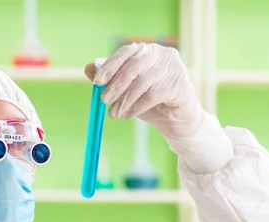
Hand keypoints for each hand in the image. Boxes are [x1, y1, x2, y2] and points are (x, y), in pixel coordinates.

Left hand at [84, 43, 233, 173]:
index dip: (110, 66)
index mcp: (149, 51)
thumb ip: (110, 80)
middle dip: (116, 85)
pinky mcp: (180, 85)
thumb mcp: (127, 93)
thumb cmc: (152, 105)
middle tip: (104, 101)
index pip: (127, 52)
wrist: (177, 123)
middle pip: (134, 65)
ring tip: (114, 114)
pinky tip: (128, 115)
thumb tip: (88, 69)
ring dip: (124, 100)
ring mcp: (174, 69)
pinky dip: (137, 107)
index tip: (97, 82)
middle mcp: (163, 55)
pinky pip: (152, 95)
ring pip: (142, 82)